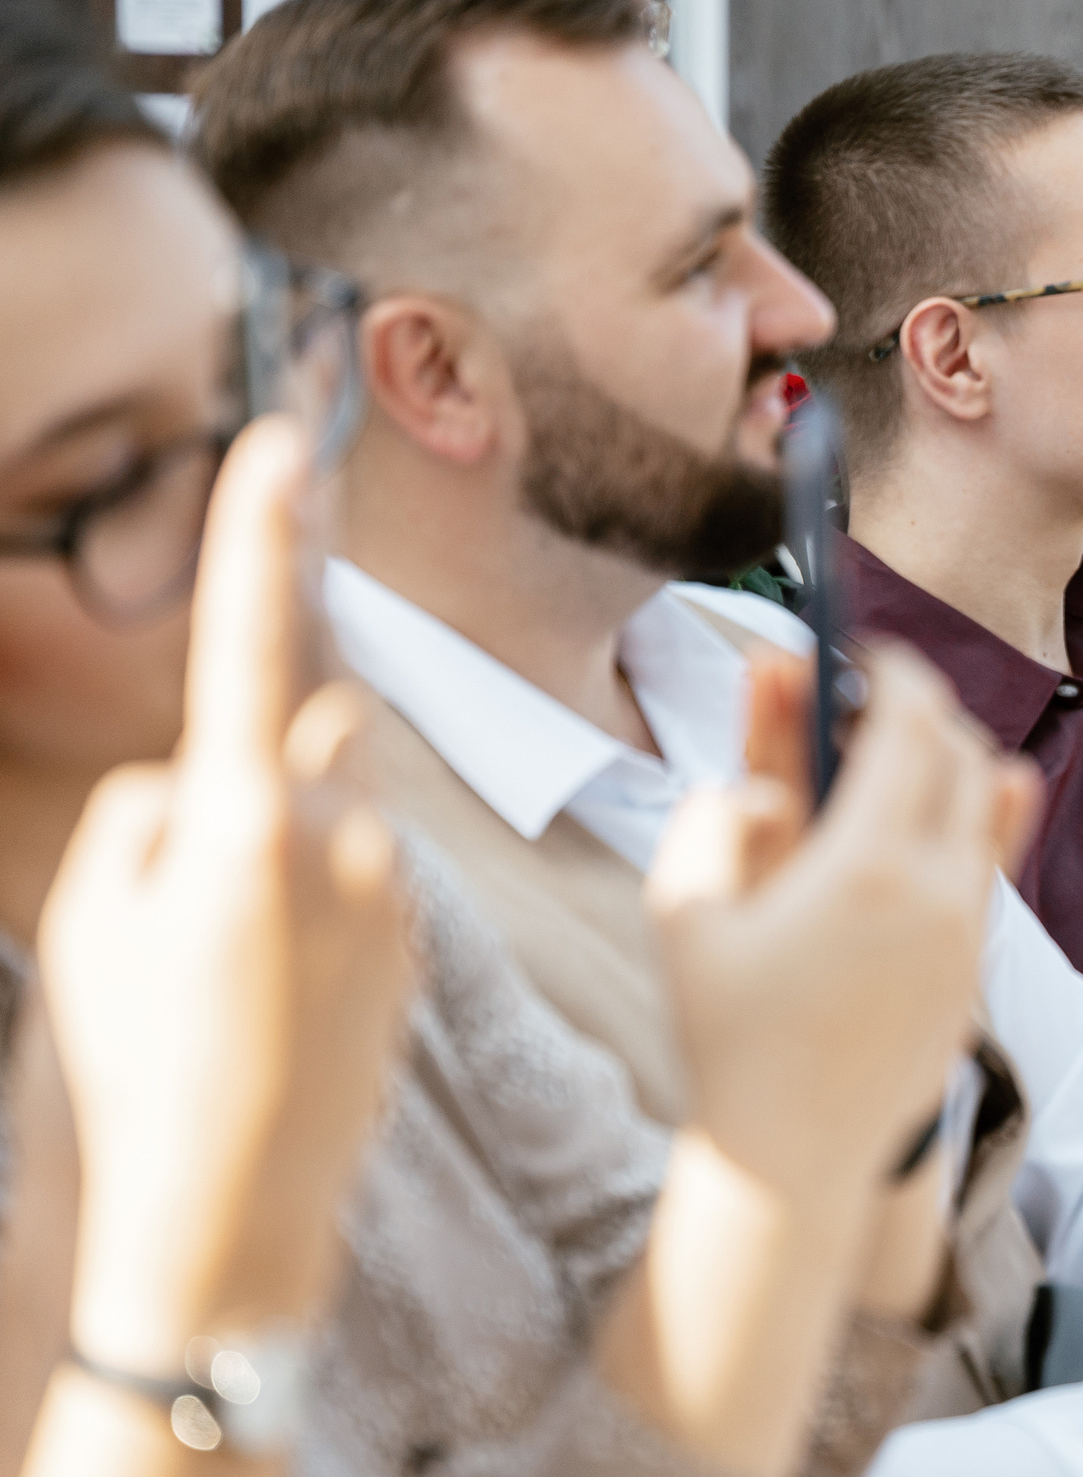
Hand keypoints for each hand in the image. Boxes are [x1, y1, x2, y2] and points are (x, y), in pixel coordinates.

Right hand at [39, 416, 410, 1376]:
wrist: (235, 1212)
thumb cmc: (136, 1063)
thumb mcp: (93, 921)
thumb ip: (165, 804)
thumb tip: (245, 753)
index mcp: (237, 825)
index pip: (251, 642)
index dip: (265, 534)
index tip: (287, 438)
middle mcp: (336, 836)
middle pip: (298, 723)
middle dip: (259, 750)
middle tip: (219, 879)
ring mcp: (392, 886)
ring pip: (325, 807)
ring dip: (283, 845)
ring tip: (240, 971)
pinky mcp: (421, 931)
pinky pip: (360, 870)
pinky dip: (318, 898)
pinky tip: (282, 990)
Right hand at [625, 648, 1037, 1474]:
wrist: (790, 1157)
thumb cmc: (726, 1032)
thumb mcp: (688, 910)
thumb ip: (722, 812)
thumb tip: (763, 755)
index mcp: (870, 865)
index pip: (912, 723)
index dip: (890, 668)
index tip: (862, 647)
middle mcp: (940, 892)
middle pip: (963, 751)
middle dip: (920, 708)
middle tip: (870, 691)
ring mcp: (969, 933)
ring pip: (992, 804)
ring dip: (951, 760)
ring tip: (896, 746)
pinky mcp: (977, 969)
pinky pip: (991, 864)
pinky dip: (973, 818)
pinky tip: (955, 801)